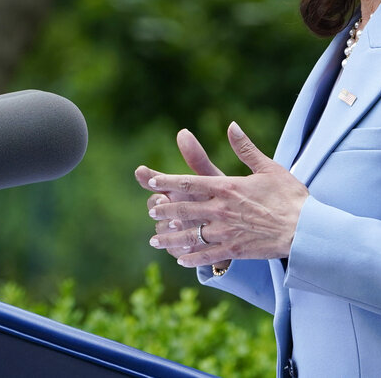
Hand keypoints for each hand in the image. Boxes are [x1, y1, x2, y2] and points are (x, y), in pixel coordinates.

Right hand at [135, 128, 224, 261]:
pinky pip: (175, 248)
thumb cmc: (223, 199)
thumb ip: (197, 159)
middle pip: (153, 205)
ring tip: (178, 223)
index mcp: (175, 190)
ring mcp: (172, 230)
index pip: (154, 181)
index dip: (147, 176)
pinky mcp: (179, 249)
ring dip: (167, 226)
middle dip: (156, 203)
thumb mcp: (212, 179)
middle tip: (161, 200)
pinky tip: (189, 246)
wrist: (238, 230)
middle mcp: (170, 209)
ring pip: (161, 228)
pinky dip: (180, 247)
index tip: (142, 171)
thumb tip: (182, 132)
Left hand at [142, 121, 308, 267]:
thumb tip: (232, 125)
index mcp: (227, 187)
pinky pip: (206, 256)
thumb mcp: (268, 167)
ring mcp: (226, 232)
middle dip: (164, 210)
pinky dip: (191, 257)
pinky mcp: (234, 250)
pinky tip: (180, 258)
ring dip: (170, 238)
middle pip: (184, 209)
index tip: (151, 182)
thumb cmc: (290, 196)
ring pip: (190, 235)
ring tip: (155, 240)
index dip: (167, 182)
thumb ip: (245, 148)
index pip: (189, 183)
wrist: (306, 229)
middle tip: (151, 210)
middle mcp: (221, 210)